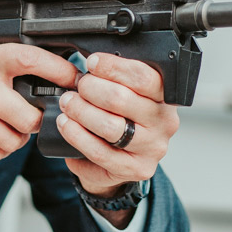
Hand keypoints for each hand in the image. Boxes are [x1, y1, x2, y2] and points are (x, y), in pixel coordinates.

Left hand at [55, 53, 179, 196]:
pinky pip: (99, 152)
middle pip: (122, 99)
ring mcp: (152, 148)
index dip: (113, 67)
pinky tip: (67, 125)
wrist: (121, 159)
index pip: (143, 77)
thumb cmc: (123, 118)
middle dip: (91, 88)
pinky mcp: (136, 169)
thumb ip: (116, 78)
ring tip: (68, 104)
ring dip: (81, 111)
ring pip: (110, 126)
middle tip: (77, 86)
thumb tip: (92, 61)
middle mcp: (164, 122)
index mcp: (165, 97)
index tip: (92, 63)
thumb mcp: (127, 93)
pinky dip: (77, 136)